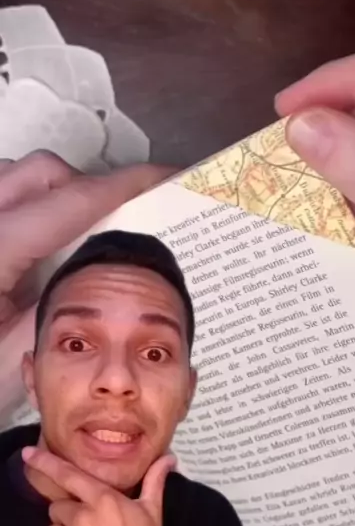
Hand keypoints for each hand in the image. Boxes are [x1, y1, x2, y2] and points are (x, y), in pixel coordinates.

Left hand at [0, 152, 176, 424]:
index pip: (72, 201)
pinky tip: (36, 251)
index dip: (126, 185)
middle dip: (88, 186)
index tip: (166, 177)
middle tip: (122, 222)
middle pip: (42, 174)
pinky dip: (28, 208)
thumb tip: (106, 257)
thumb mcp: (17, 351)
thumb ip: (66, 299)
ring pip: (16, 179)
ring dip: (54, 195)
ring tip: (77, 238)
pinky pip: (1, 200)